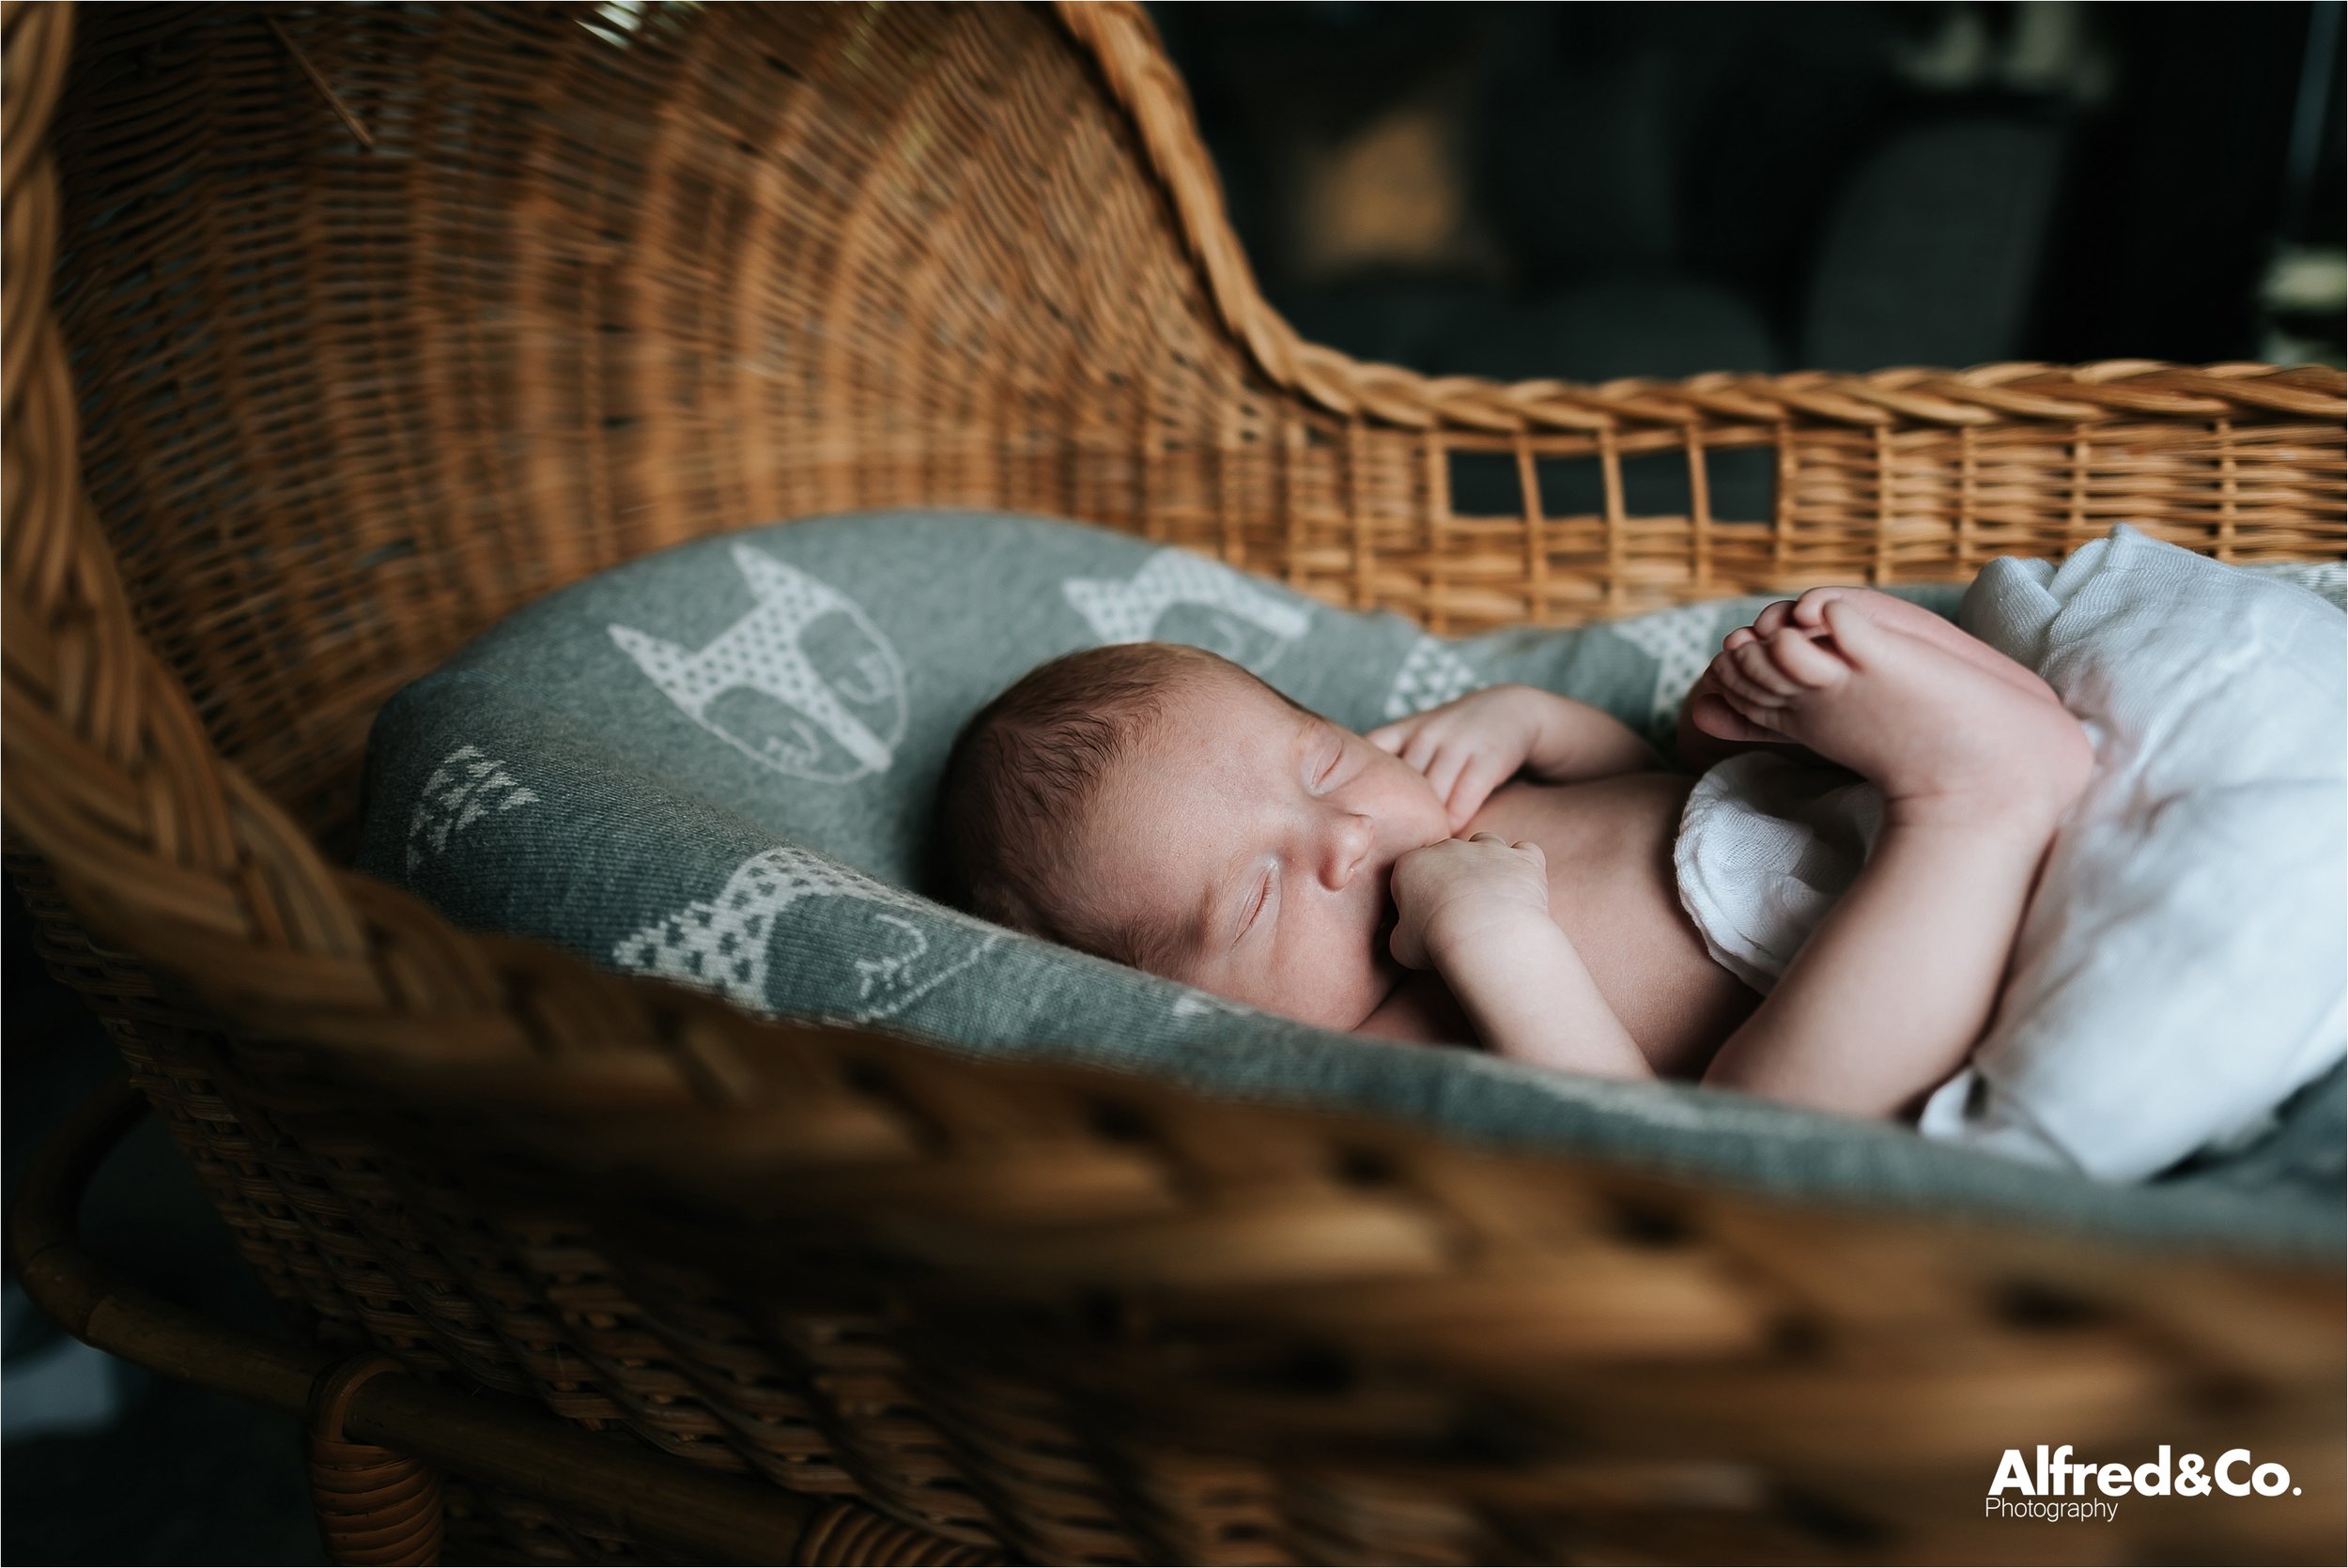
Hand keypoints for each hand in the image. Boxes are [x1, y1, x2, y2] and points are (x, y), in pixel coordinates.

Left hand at [1368, 685, 1548, 831]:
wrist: (1512, 712)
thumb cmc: (1453, 738)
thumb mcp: (1416, 734)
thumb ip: (1389, 763)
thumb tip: (1357, 806)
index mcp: (1403, 731)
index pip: (1368, 755)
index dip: (1355, 781)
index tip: (1351, 811)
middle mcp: (1425, 735)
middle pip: (1397, 786)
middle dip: (1388, 817)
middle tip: (1379, 847)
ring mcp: (1456, 745)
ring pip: (1429, 797)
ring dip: (1422, 826)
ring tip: (1414, 851)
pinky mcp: (1485, 758)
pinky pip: (1461, 801)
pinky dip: (1451, 824)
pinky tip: (1447, 839)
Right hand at [1388, 832, 1554, 969]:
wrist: (1485, 936)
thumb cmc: (1438, 942)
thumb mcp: (1401, 946)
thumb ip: (1400, 933)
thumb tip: (1405, 935)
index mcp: (1412, 864)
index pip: (1410, 873)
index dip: (1416, 896)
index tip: (1424, 920)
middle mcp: (1449, 847)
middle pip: (1448, 855)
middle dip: (1452, 876)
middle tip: (1459, 912)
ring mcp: (1489, 848)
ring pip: (1486, 843)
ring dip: (1487, 862)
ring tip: (1491, 895)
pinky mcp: (1523, 858)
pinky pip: (1525, 852)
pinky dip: (1524, 865)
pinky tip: (1522, 887)